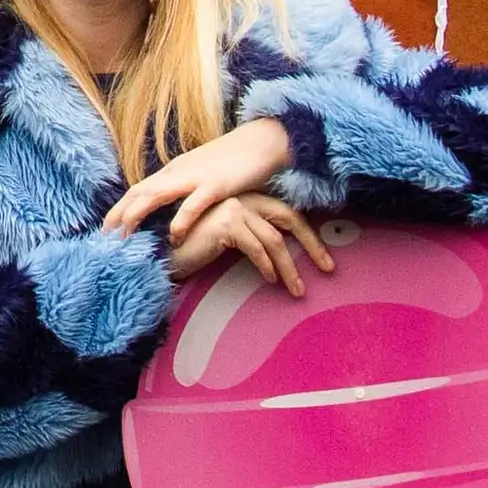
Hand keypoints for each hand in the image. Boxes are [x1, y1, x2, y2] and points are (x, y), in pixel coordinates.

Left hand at [104, 118, 293, 249]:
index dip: (118, 210)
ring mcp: (195, 177)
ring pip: (156, 195)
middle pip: (138, 193)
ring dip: (136, 216)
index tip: (104, 231)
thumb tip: (167, 210)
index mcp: (173, 171)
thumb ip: (183, 190)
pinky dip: (181, 221)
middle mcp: (177, 172)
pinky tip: (173, 237)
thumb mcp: (200, 174)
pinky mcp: (216, 186)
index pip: (137, 191)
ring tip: (123, 237)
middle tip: (103, 239)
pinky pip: (193, 204)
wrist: (262, 142)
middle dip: (118, 215)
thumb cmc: (233, 162)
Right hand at [163, 190, 333, 296]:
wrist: (159, 247)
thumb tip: (279, 257)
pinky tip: (270, 280)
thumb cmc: (190, 246)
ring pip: (274, 239)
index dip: (307, 236)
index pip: (285, 214)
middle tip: (328, 268)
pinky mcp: (225, 222)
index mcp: (245, 199)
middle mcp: (242, 198)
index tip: (321, 260)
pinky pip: (257, 246)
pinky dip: (266, 265)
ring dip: (289, 267)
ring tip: (296, 289)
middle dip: (312, 245)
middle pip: (288, 219)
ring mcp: (234, 208)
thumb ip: (250, 238)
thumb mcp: (227, 239)